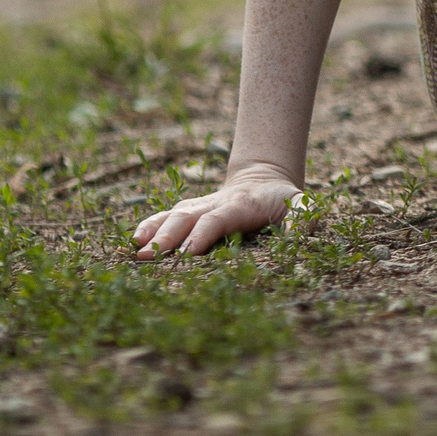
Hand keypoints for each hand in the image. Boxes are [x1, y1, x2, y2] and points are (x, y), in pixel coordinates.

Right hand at [132, 161, 299, 257]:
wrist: (264, 178)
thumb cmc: (282, 199)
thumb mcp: (301, 204)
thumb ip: (302, 217)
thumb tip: (300, 234)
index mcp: (240, 205)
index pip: (218, 219)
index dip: (203, 233)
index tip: (187, 252)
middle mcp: (214, 204)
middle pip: (188, 217)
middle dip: (168, 236)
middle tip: (150, 257)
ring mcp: (199, 206)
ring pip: (172, 215)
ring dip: (154, 231)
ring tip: (136, 250)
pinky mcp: (189, 211)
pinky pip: (165, 216)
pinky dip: (149, 226)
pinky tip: (134, 241)